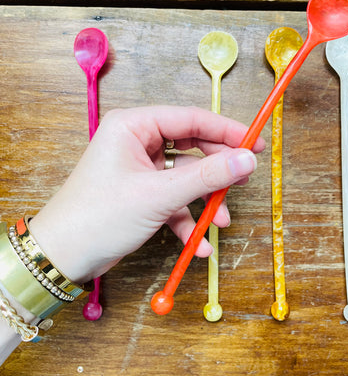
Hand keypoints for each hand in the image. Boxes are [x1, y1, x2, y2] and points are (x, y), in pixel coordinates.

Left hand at [29, 106, 264, 282]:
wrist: (64, 256)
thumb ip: (207, 175)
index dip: (226, 131)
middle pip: (191, 147)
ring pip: (185, 177)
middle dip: (217, 170)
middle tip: (243, 181)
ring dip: (204, 200)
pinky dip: (187, 219)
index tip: (255, 144)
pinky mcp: (142, 193)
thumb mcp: (160, 194)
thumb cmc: (101, 215)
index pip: (191, 119)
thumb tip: (247, 160)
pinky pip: (173, 199)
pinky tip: (198, 244)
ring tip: (222, 220)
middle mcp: (137, 142)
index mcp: (134, 125)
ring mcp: (140, 169)